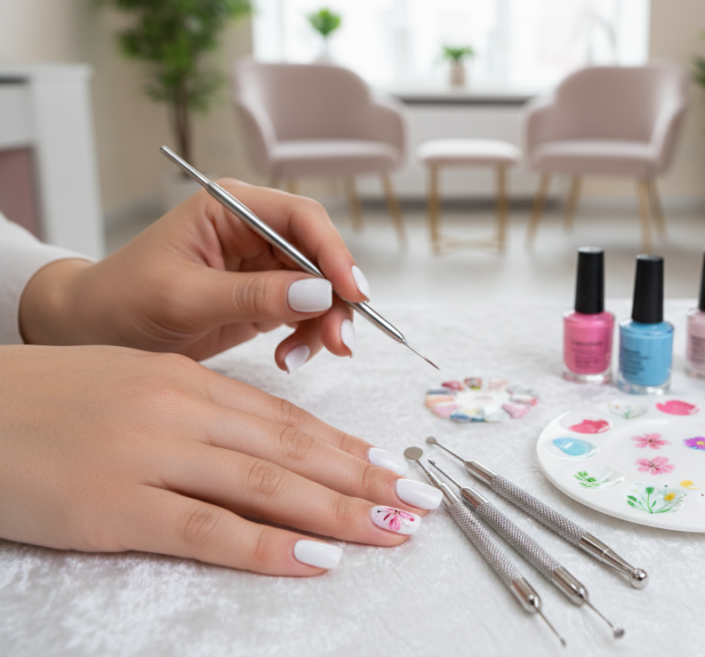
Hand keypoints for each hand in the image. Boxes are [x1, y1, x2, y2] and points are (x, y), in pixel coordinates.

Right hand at [0, 345, 439, 574]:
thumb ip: (198, 414)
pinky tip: (316, 558)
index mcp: (188, 383)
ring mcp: (151, 457)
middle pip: (292, 450)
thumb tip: (260, 446)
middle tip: (419, 501)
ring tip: (392, 529)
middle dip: (364, 478)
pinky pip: (207, 529)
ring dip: (338, 510)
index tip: (393, 466)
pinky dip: (269, 546)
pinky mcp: (115, 507)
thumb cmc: (48, 402)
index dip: (346, 448)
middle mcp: (182, 412)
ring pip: (266, 485)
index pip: (286, 420)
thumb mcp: (134, 388)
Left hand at [19, 181, 366, 370]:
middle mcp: (253, 232)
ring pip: (320, 290)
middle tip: (340, 340)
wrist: (89, 333)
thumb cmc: (121, 300)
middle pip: (319, 256)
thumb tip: (318, 293)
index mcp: (231, 209)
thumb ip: (253, 294)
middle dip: (335, 299)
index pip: (301, 218)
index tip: (351, 291)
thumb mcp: (184, 297)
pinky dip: (307, 338)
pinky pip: (305, 315)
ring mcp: (260, 268)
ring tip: (301, 357)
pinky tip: (288, 357)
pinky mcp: (263, 300)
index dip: (333, 251)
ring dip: (323, 324)